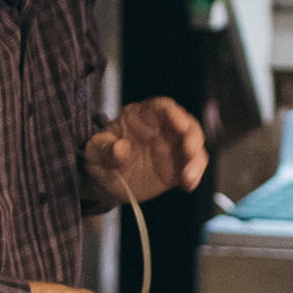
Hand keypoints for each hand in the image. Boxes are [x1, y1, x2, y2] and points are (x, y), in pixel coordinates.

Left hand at [84, 96, 207, 204]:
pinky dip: (194, 175)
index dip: (174, 114)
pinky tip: (188, 185)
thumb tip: (120, 148)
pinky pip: (192, 167)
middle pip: (186, 125)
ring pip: (194, 146)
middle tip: (190, 152)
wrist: (106, 181)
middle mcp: (163, 128)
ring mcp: (172, 147)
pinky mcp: (177, 167)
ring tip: (188, 177)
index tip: (181, 125)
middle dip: (192, 137)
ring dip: (196, 160)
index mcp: (142, 116)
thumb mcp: (95, 152)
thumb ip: (106, 149)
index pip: (163, 107)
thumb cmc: (100, 158)